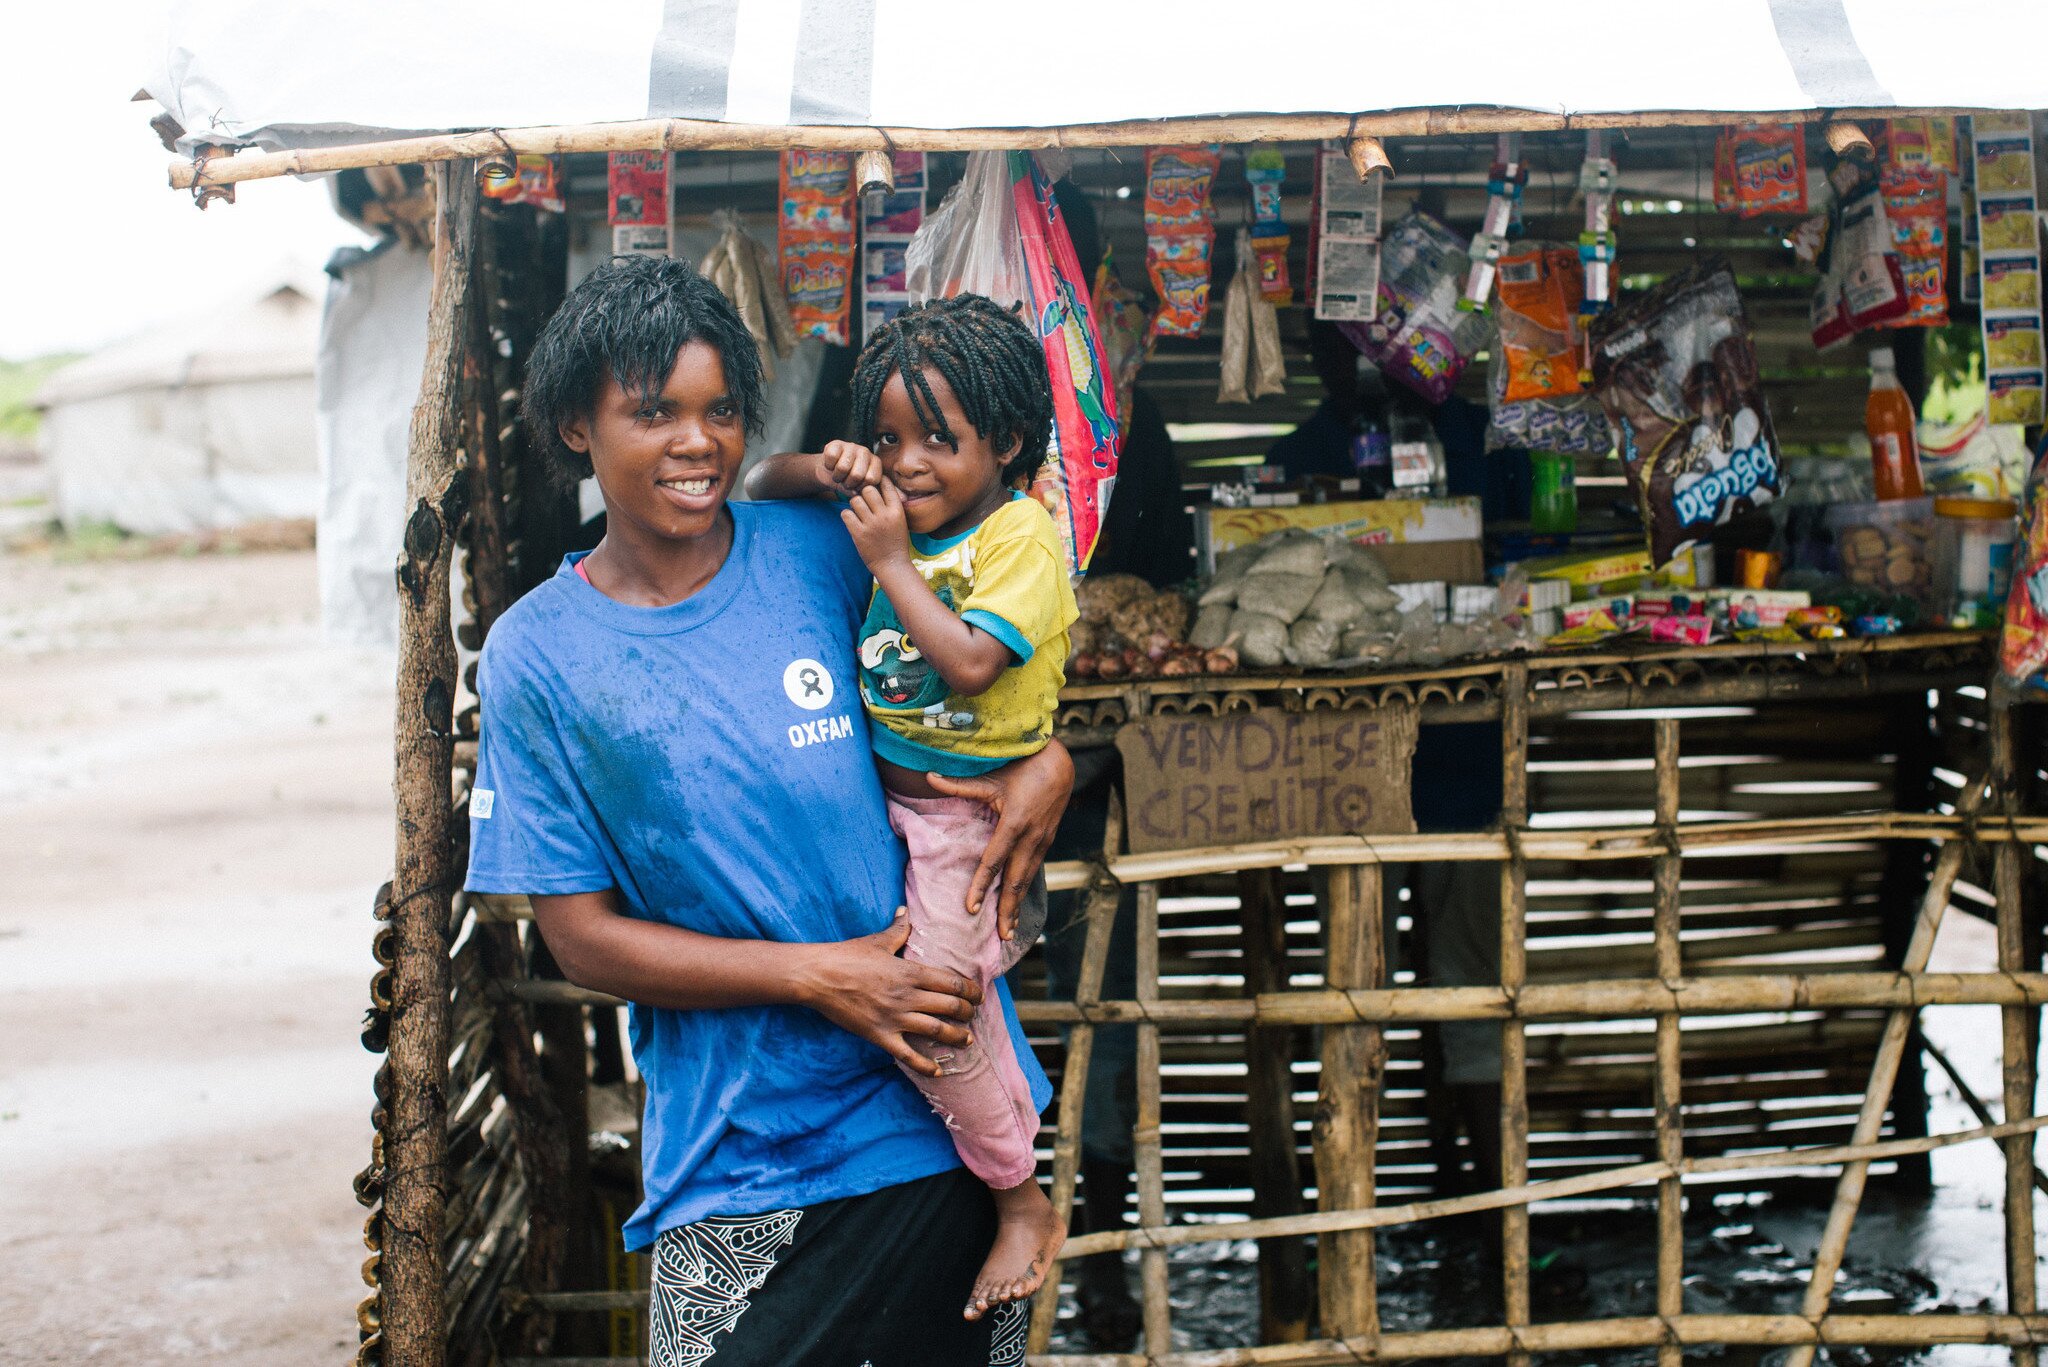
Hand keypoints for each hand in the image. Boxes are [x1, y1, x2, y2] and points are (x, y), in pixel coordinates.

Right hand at [795, 910, 981, 1076]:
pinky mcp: (880, 1035)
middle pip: (950, 1007)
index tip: (978, 996)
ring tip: (967, 1041)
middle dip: (967, 1013)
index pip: (952, 983)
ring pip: (936, 1030)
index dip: (970, 991)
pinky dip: (925, 1065)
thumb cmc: (848, 955)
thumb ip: (899, 929)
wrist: (818, 976)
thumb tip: (905, 910)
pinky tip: (937, 1071)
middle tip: (973, 1016)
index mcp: (911, 972)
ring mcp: (895, 1017)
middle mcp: (908, 996)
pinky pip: (908, 1054)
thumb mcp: (877, 940)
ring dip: (956, 1037)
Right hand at [817, 440, 883, 496]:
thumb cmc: (847, 479)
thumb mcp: (857, 487)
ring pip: (842, 467)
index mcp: (875, 463)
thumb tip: (856, 493)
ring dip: (836, 476)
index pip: (871, 480)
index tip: (856, 486)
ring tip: (838, 475)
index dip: (860, 487)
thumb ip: (860, 491)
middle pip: (857, 475)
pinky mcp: (837, 443)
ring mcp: (852, 446)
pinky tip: (832, 465)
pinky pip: (831, 458)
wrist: (831, 470)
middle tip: (845, 481)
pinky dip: (829, 466)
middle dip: (847, 483)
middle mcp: (866, 452)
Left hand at [840, 480, 911, 572]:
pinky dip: (847, 516)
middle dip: (864, 493)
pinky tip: (852, 521)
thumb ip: (892, 505)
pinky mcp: (859, 534)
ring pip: (855, 500)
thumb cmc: (896, 541)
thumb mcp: (901, 521)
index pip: (887, 485)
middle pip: (868, 489)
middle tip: (864, 500)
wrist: (892, 565)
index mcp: (897, 511)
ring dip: (854, 505)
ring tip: (858, 512)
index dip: (879, 481)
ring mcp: (871, 525)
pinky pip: (846, 514)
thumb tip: (881, 486)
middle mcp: (884, 515)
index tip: (875, 484)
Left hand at [927, 739, 1072, 939]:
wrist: (1059, 765)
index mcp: (1014, 824)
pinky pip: (1033, 872)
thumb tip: (928, 777)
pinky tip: (1017, 907)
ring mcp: (1041, 842)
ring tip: (1009, 931)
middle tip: (1000, 936)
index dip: (981, 885)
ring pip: (1027, 881)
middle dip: (1007, 910)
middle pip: (1016, 881)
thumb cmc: (1022, 768)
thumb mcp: (991, 777)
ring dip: (1018, 907)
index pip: (994, 861)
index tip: (971, 907)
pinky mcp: (1046, 843)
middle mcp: (1030, 838)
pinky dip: (1024, 893)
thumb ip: (959, 784)